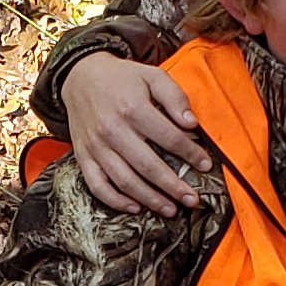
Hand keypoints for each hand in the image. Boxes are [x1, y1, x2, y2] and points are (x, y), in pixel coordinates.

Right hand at [60, 52, 209, 215]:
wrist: (80, 76)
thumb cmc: (122, 78)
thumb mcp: (152, 76)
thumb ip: (174, 96)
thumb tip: (191, 123)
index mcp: (133, 108)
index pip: (169, 137)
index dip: (191, 154)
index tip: (205, 165)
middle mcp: (113, 130)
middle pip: (148, 166)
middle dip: (173, 187)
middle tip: (193, 200)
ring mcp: (96, 146)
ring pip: (125, 181)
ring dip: (150, 199)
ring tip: (171, 209)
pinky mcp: (83, 156)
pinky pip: (97, 185)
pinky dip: (115, 201)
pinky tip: (135, 208)